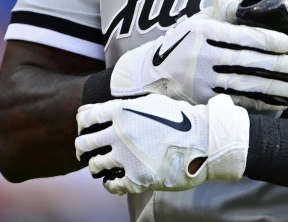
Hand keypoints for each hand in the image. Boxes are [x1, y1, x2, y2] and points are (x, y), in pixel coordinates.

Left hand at [76, 93, 248, 193]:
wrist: (205, 141)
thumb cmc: (182, 119)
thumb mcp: (153, 102)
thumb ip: (129, 105)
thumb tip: (110, 106)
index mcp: (122, 111)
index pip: (86, 117)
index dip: (82, 123)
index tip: (84, 128)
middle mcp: (119, 133)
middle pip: (84, 143)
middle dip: (82, 147)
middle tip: (86, 151)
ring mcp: (126, 157)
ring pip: (95, 165)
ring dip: (97, 166)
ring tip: (103, 166)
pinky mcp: (136, 178)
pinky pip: (111, 185)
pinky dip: (110, 184)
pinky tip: (115, 181)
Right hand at [110, 0, 287, 112]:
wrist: (151, 72)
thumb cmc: (184, 42)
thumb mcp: (198, 20)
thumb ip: (220, 7)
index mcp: (202, 32)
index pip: (241, 36)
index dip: (267, 41)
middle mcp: (200, 56)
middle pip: (246, 62)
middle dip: (277, 66)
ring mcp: (199, 81)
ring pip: (243, 84)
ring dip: (273, 88)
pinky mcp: (199, 101)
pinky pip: (234, 103)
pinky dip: (258, 105)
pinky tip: (277, 105)